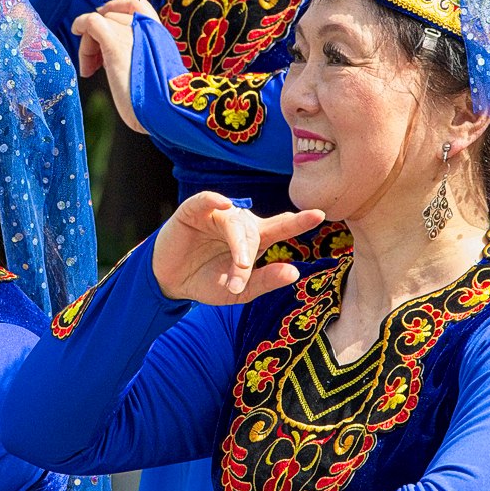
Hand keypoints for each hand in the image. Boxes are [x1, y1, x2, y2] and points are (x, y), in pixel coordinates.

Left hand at [71, 0, 158, 133]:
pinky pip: (91, 22)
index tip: (103, 22)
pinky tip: (78, 40)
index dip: (116, 9)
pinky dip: (80, 26)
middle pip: (114, 16)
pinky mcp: (114, 43)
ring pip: (101, 21)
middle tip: (96, 63)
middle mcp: (147, 26)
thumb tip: (117, 61)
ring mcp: (131, 32)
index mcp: (159, 33)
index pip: (137, 5)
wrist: (166, 110)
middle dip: (100, 36)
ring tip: (91, 68)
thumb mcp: (153, 72)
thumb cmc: (160, 102)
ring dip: (90, 43)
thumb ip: (139, 58)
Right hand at [151, 192, 325, 303]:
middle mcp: (238, 223)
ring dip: (237, 246)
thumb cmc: (206, 282)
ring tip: (234, 269)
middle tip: (239, 280)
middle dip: (249, 256)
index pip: (281, 226)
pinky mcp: (193, 210)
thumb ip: (265, 281)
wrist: (169, 283)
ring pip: (234, 221)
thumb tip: (295, 271)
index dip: (299, 220)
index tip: (319, 214)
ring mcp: (217, 215)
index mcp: (254, 239)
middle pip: (254, 231)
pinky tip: (222, 205)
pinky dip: (215, 200)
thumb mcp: (238, 290)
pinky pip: (207, 200)